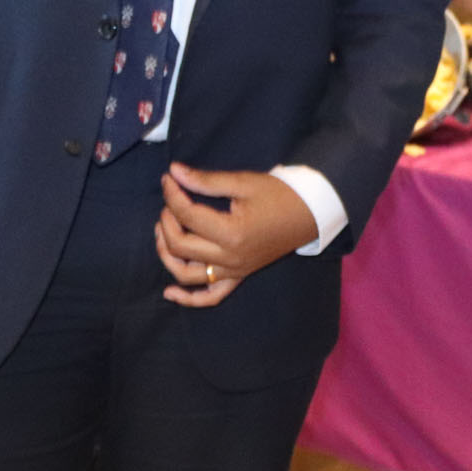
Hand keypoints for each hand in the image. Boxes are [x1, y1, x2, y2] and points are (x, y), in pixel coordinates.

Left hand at [153, 164, 319, 306]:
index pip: (188, 216)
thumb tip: (174, 171)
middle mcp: (230, 257)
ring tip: (162, 231)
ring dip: (167, 254)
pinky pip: (211, 296)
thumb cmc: (278, 194)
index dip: (172, 195)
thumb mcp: (243, 182)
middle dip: (167, 221)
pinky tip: (169, 292)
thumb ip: (206, 180)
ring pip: (187, 274)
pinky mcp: (238, 276)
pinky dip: (188, 299)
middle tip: (170, 201)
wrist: (309, 212)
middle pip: (180, 245)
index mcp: (232, 232)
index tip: (168, 179)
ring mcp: (234, 271)